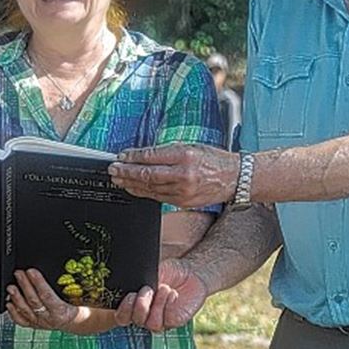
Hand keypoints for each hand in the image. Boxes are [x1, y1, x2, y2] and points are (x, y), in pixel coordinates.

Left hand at [6, 269, 78, 331]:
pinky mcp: (34, 325)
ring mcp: (40, 323)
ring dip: (16, 298)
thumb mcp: (78, 296)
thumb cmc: (77, 307)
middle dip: (24, 286)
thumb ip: (70, 285)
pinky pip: (21, 321)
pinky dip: (13, 313)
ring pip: (25, 311)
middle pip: (34, 301)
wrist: (77, 322)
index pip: (47, 296)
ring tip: (11, 287)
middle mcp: (49, 319)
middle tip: (18, 274)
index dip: (38, 283)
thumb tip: (66, 269)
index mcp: (62, 312)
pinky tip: (8, 304)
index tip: (31, 271)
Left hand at [108, 143, 237, 207]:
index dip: (133, 157)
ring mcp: (182, 191)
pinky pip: (157, 197)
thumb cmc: (214, 159)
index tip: (121, 156)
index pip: (151, 156)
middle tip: (113, 169)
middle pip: (147, 174)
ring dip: (131, 183)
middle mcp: (183, 174)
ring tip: (118, 179)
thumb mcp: (191, 147)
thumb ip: (167, 152)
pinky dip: (142, 192)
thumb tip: (142, 155)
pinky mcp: (182, 202)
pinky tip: (133, 188)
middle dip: (127, 172)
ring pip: (149, 188)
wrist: (235, 178)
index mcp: (185, 155)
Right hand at [115, 259, 209, 331]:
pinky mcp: (174, 322)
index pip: (121, 316)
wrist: (190, 272)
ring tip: (164, 287)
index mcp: (134, 305)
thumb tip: (128, 281)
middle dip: (140, 306)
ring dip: (157, 304)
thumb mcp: (150, 272)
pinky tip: (173, 293)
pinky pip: (167, 320)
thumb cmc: (169, 271)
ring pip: (151, 323)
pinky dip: (168, 305)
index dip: (123, 309)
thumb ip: (138, 280)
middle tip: (147, 290)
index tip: (131, 294)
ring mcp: (159, 321)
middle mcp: (145, 316)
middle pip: (135, 321)